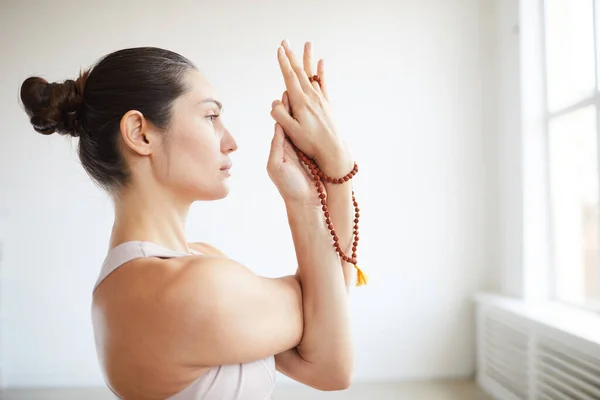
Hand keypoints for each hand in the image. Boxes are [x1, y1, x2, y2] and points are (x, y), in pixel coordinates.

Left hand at [267, 91, 324, 206]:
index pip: (281, 123)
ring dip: (307, 113)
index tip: (286, 93)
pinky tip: (321, 115)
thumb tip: (278, 126)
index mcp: (280, 148)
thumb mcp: (277, 166)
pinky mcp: (314, 156)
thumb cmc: (289, 187)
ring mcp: (304, 150)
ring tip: (311, 96)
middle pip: (293, 121)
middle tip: (300, 88)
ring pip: (304, 127)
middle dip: (296, 106)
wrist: (306, 203)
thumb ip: (277, 146)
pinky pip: (313, 137)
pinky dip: (315, 125)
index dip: (284, 109)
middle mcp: (291, 147)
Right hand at [270, 40, 346, 173]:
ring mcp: (320, 99)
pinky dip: (321, 72)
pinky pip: (323, 83)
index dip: (283, 63)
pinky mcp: (327, 104)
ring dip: (307, 59)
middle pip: (299, 72)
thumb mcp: (291, 132)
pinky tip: (321, 63)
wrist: (334, 150)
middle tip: (285, 42)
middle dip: (291, 56)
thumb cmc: (311, 143)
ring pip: (311, 74)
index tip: (278, 50)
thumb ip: (280, 116)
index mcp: (300, 102)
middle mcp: (311, 97)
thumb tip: (274, 102)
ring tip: (307, 44)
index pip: (289, 78)